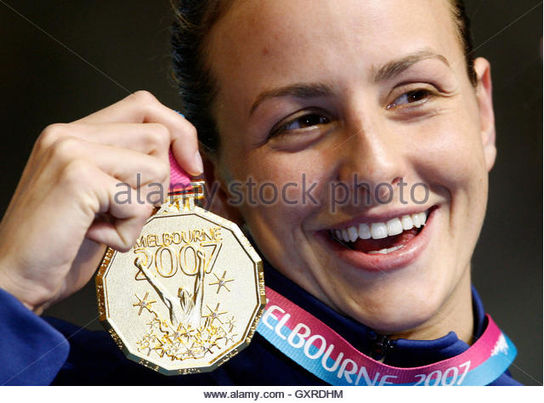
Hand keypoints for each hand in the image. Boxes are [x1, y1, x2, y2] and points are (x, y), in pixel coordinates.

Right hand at [0, 91, 201, 313]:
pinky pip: (138, 203)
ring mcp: (72, 151)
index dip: (179, 132)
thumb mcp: (104, 196)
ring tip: (106, 223)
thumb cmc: (61, 242)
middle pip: (158, 135)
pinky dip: (128, 231)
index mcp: (77, 134)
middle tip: (127, 208)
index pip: (144, 106)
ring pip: (155, 168)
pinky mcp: (78, 178)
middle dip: (159, 182)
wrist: (15, 278)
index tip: (190, 165)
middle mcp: (70, 134)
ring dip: (141, 210)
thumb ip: (134, 170)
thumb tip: (184, 162)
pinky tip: (97, 236)